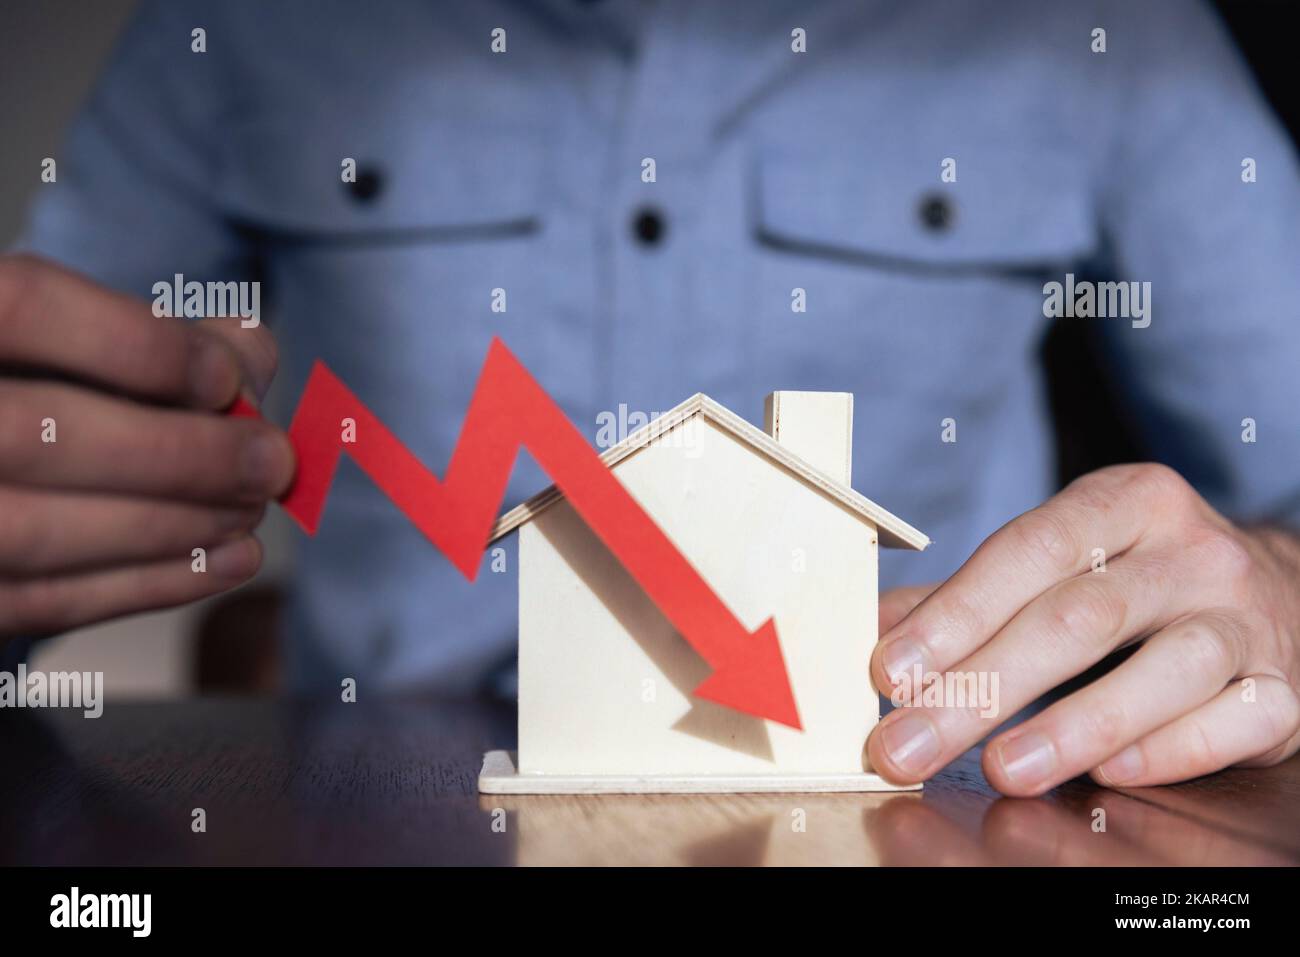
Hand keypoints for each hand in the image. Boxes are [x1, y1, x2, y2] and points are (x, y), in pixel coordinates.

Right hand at [0, 255, 294, 637]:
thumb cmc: (38, 383)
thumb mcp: (81, 333)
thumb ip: (167, 331)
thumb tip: (248, 354)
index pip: (25, 307)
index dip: (138, 345)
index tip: (227, 380)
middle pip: (33, 433)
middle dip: (178, 454)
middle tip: (273, 463)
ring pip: (37, 532)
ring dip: (173, 525)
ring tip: (251, 511)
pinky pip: (45, 602)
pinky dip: (153, 582)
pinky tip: (231, 558)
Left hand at [866, 463, 1299, 794]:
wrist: (1278, 598)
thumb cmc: (1138, 581)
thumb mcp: (1060, 563)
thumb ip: (971, 597)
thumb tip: (877, 631)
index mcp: (1123, 502)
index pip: (1026, 552)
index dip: (954, 615)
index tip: (890, 672)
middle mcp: (1190, 551)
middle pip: (1079, 618)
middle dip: (981, 688)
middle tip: (909, 745)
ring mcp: (1244, 618)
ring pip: (1166, 668)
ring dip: (1075, 725)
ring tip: (1003, 769)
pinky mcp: (1282, 686)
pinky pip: (1230, 720)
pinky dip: (1169, 749)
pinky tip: (1109, 772)